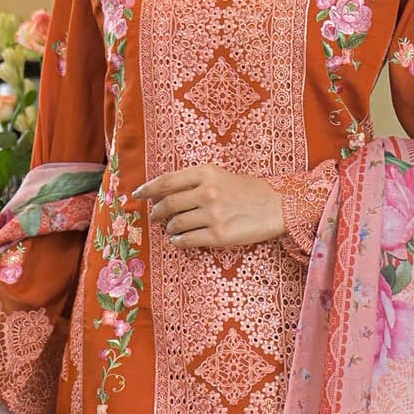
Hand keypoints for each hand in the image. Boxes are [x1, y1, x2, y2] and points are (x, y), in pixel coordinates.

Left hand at [134, 163, 284, 249]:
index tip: (137, 195)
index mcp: (206, 172)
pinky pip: (187, 240)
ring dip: (169, 228)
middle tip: (155, 216)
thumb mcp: (220, 175)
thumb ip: (194, 181)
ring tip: (171, 228)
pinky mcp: (218, 235)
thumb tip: (163, 193)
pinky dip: (178, 241)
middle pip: (167, 204)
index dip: (147, 189)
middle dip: (156, 212)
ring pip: (175, 224)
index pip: (166, 181)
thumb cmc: (247, 190)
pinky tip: (179, 240)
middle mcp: (207, 192)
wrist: (277, 206)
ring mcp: (212, 214)